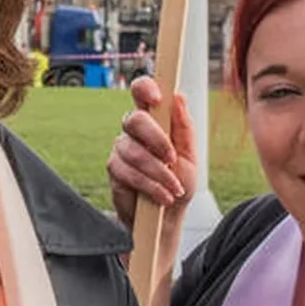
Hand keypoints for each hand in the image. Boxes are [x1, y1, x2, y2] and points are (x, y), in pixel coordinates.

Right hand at [107, 75, 196, 231]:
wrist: (168, 216)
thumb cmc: (179, 182)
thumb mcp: (190, 155)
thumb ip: (184, 127)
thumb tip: (179, 97)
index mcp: (155, 119)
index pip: (142, 92)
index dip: (145, 89)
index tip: (156, 99)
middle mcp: (134, 130)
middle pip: (135, 119)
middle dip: (157, 140)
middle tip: (172, 159)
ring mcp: (122, 148)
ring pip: (134, 151)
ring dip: (158, 172)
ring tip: (173, 188)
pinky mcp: (114, 169)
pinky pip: (128, 172)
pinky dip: (150, 185)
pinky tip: (162, 196)